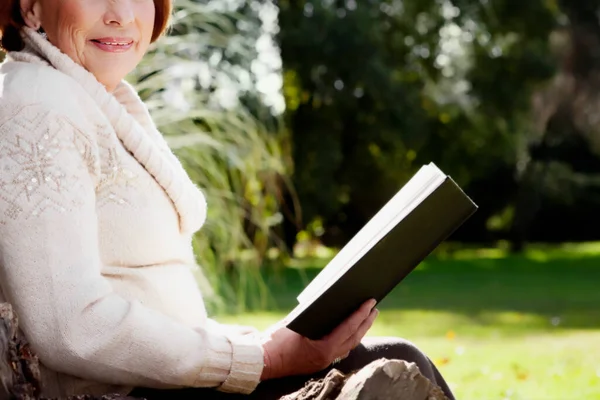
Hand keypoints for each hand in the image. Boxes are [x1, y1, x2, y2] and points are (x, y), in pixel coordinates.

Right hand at [260, 299, 378, 380]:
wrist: (262, 360)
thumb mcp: (294, 322)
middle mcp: (327, 357)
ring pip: (349, 346)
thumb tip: (327, 303)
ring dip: (359, 331)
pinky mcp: (318, 362)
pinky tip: (350, 331)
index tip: (370, 302)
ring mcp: (324, 362)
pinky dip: (347, 339)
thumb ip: (312, 315)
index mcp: (323, 348)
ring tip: (366, 318)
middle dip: (365, 322)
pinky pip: (339, 350)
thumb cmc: (275, 341)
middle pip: (353, 338)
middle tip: (374, 307)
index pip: (348, 328)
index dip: (361, 314)